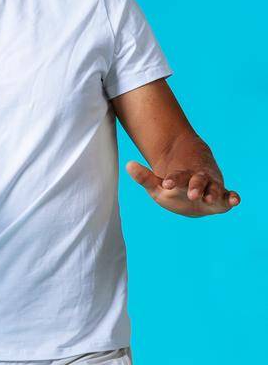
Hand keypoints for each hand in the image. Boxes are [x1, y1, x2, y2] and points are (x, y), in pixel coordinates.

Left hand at [125, 160, 240, 216]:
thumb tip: (128, 164)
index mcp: (182, 177)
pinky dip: (233, 197)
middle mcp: (198, 180)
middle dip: (195, 186)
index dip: (173, 180)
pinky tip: (236, 200)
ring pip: (214, 188)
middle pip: (198, 181)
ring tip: (211, 198)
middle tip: (192, 194)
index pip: (177, 177)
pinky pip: (229, 196)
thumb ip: (144, 177)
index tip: (167, 184)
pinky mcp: (222, 196)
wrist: (192, 192)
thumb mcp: (156, 186)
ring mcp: (211, 186)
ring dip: (213, 192)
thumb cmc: (173, 190)